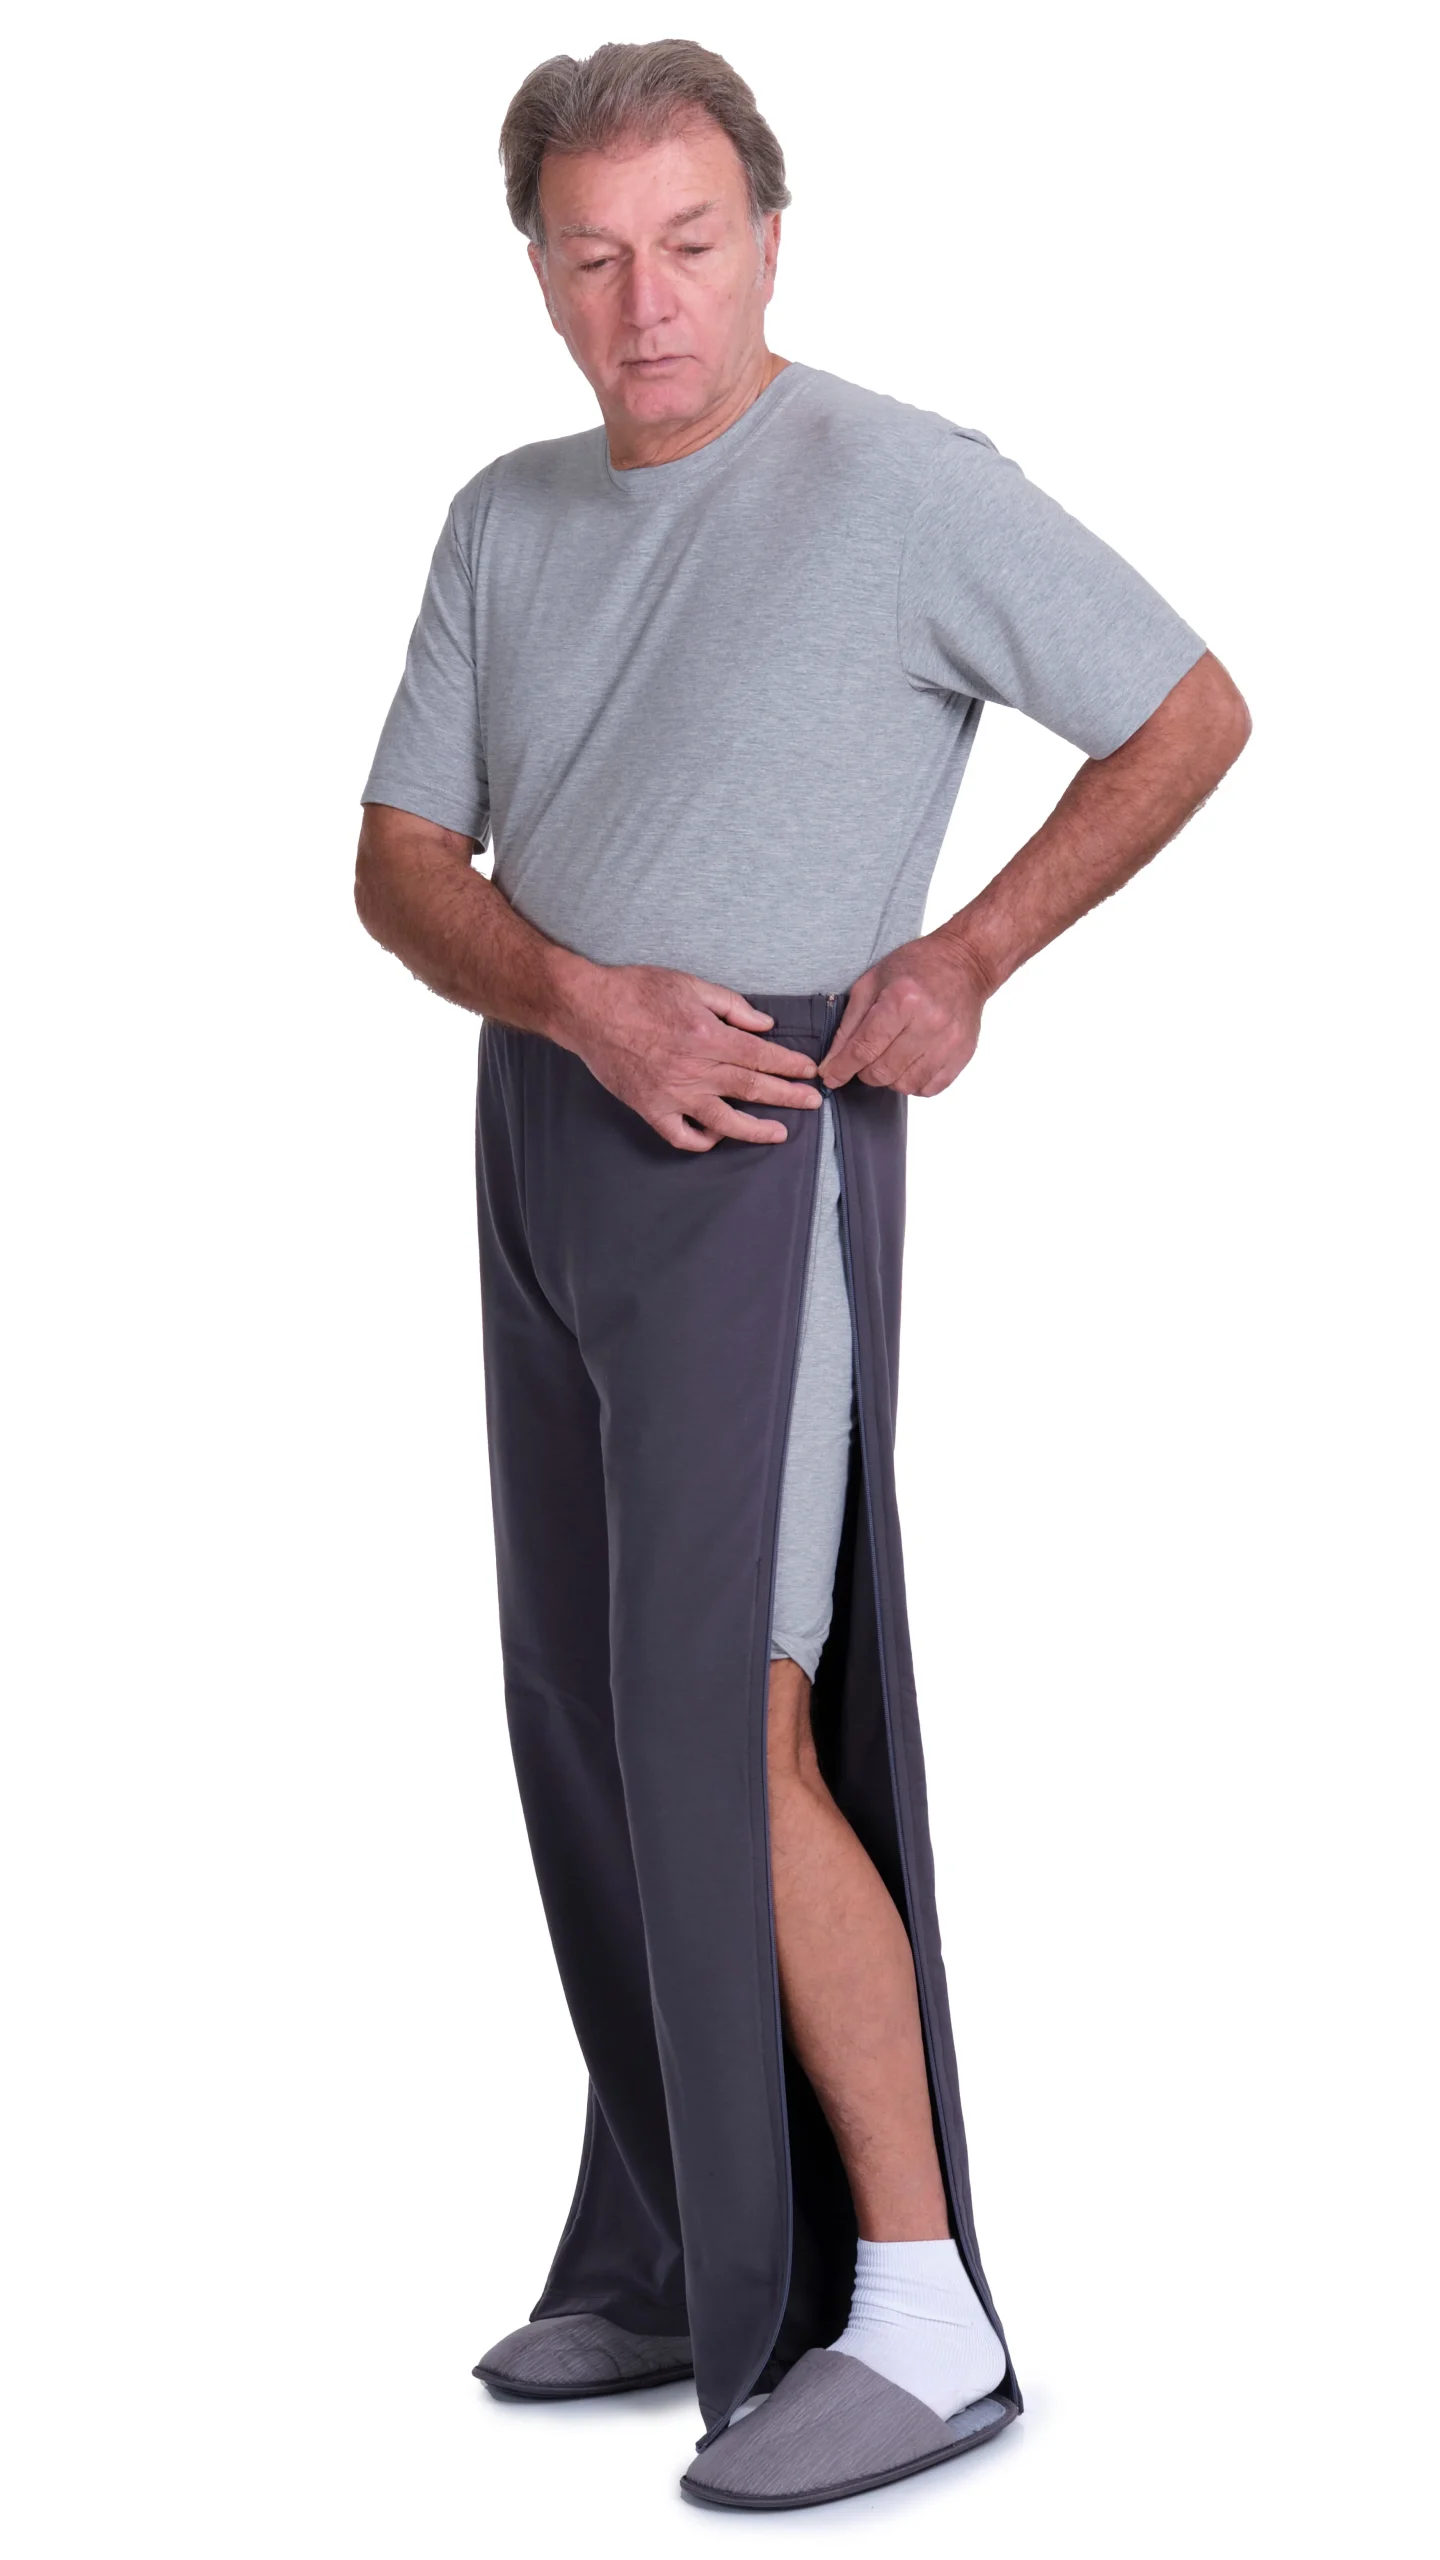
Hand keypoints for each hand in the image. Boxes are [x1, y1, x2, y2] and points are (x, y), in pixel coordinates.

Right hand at [561, 963, 822, 1152]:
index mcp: (709, 1036)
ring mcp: (673, 1094)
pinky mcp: (650, 1108)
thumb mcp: (691, 985)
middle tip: (812, 1102)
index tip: (809, 1072)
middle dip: (787, 1096)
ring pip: (724, 1121)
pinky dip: (702, 1141)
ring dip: (756, 1129)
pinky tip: (717, 1137)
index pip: (761, 1056)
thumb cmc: (637, 991)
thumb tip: (764, 1025)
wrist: (589, 1009)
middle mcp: (696, 1070)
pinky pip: (681, 1135)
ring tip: (780, 1133)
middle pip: (752, 1088)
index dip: (789, 1066)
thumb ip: (731, 1006)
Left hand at [819, 932, 993, 1096]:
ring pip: (903, 1084)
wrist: (966, 964)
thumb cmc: (917, 967)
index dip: (842, 1068)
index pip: (864, 1048)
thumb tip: (832, 1063)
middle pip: (882, 1071)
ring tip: (891, 1056)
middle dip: (865, 1071)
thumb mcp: (872, 982)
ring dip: (889, 1077)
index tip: (830, 1076)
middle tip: (866, 1056)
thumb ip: (849, 1024)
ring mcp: (948, 1042)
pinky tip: (911, 1062)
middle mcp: (928, 1023)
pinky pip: (928, 1089)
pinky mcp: (961, 1056)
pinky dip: (913, 1082)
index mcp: (903, 1000)